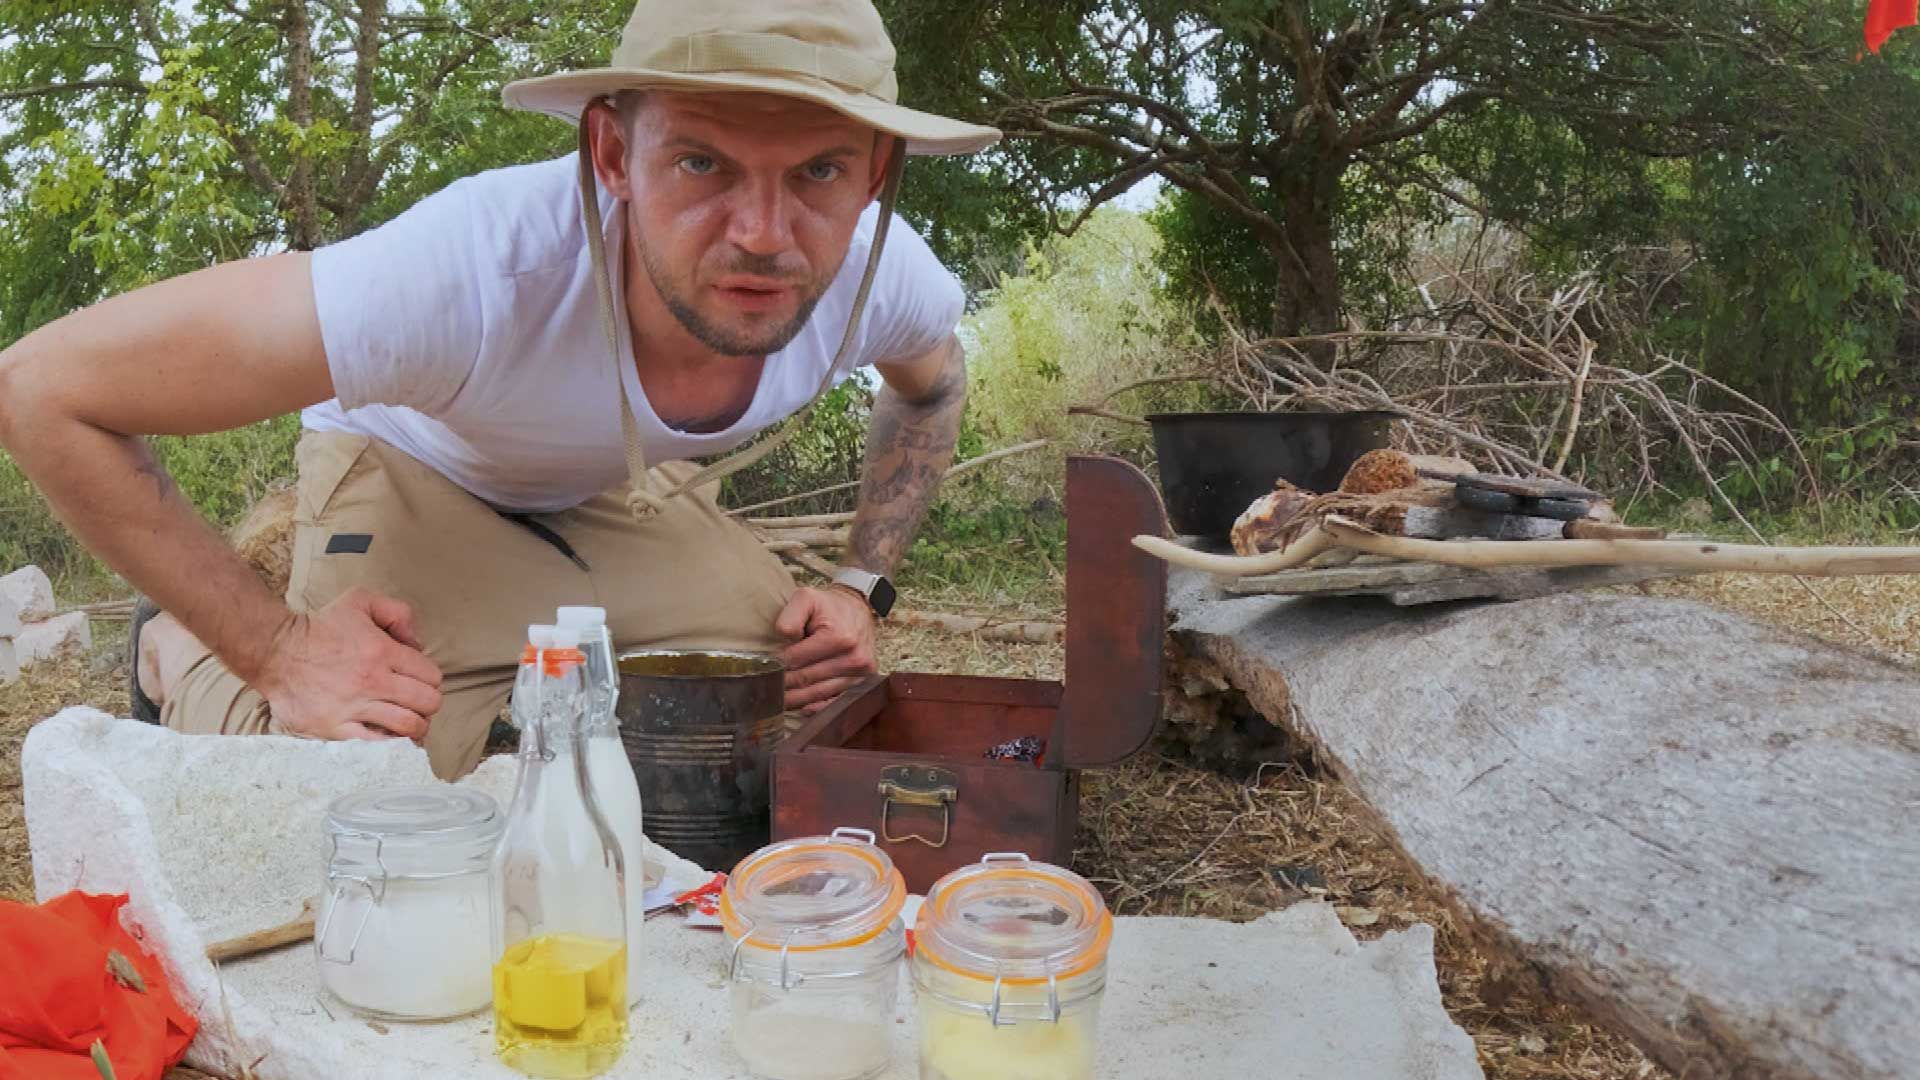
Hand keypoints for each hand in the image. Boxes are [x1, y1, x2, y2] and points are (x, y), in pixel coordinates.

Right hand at [254, 586, 444, 740]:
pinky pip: (376, 746)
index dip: (430, 679)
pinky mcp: (334, 729)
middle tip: (417, 703)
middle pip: (427, 704)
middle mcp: (372, 681)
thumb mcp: (361, 601)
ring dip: (415, 727)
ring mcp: (353, 708)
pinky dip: (390, 745)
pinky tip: (390, 738)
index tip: (418, 680)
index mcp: (382, 652)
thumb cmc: (321, 627)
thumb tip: (418, 643)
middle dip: (428, 704)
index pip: (431, 676)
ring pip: (408, 727)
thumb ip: (398, 613)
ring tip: (408, 723)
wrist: (275, 651)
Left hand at [775, 585, 877, 713]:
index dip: (777, 665)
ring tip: (776, 700)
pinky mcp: (863, 682)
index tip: (763, 669)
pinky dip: (816, 707)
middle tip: (764, 689)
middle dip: (782, 685)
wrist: (858, 610)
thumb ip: (790, 617)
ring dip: (795, 699)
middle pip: (806, 680)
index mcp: (839, 637)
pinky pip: (835, 702)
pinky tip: (801, 708)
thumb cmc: (828, 606)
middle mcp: (853, 658)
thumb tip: (785, 641)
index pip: (796, 660)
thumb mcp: (806, 598)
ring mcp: (860, 673)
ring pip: (818, 694)